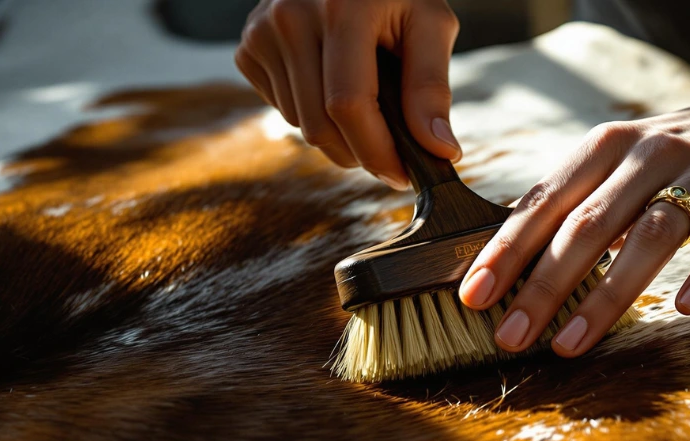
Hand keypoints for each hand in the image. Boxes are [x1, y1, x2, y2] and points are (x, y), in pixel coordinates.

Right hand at [235, 0, 461, 188]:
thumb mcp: (430, 24)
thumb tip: (440, 150)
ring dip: (337, 135)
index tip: (402, 174)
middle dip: (359, 153)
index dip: (377, 152)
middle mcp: (291, 18)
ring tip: (364, 105)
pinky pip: (282, 110)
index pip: (348, 105)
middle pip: (320, 127)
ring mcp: (262, 34)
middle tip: (390, 152)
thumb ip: (432, 87)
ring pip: (300, 125)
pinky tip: (330, 85)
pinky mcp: (248, 49)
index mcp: (342, 9)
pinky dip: (311, 114)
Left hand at [458, 78, 689, 356]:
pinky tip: (686, 308)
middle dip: (543, 284)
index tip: (473, 296)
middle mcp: (651, 152)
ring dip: (608, 292)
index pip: (546, 201)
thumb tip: (512, 258)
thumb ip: (580, 204)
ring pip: (652, 232)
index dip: (506, 250)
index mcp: (607, 148)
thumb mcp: (625, 165)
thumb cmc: (686, 157)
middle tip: (511, 335)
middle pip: (589, 223)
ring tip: (572, 342)